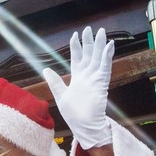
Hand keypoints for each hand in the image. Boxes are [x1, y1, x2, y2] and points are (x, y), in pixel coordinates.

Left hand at [43, 26, 113, 148]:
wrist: (84, 126)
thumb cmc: (74, 115)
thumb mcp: (60, 96)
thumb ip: (55, 82)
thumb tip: (46, 69)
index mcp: (77, 78)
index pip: (77, 58)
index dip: (77, 46)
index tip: (75, 35)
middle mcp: (87, 76)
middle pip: (89, 54)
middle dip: (89, 41)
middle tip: (90, 28)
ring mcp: (95, 78)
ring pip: (98, 58)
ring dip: (100, 45)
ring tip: (101, 32)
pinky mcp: (101, 83)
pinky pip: (105, 67)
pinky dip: (107, 56)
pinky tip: (109, 46)